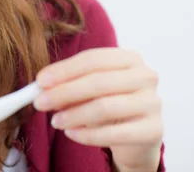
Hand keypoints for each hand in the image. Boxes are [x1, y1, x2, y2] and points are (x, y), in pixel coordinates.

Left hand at [34, 48, 162, 171]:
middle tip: (40, 103)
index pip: (92, 59)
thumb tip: (43, 87)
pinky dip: (88, 135)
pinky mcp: (153, 130)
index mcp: (129, 58)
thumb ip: (69, 84)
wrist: (137, 135)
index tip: (40, 81)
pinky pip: (115, 134)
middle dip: (64, 92)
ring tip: (55, 121)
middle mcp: (145, 76)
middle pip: (98, 81)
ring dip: (74, 115)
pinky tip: (71, 134)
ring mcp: (153, 103)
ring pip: (105, 107)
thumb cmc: (109, 103)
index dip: (64, 70)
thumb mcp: (89, 89)